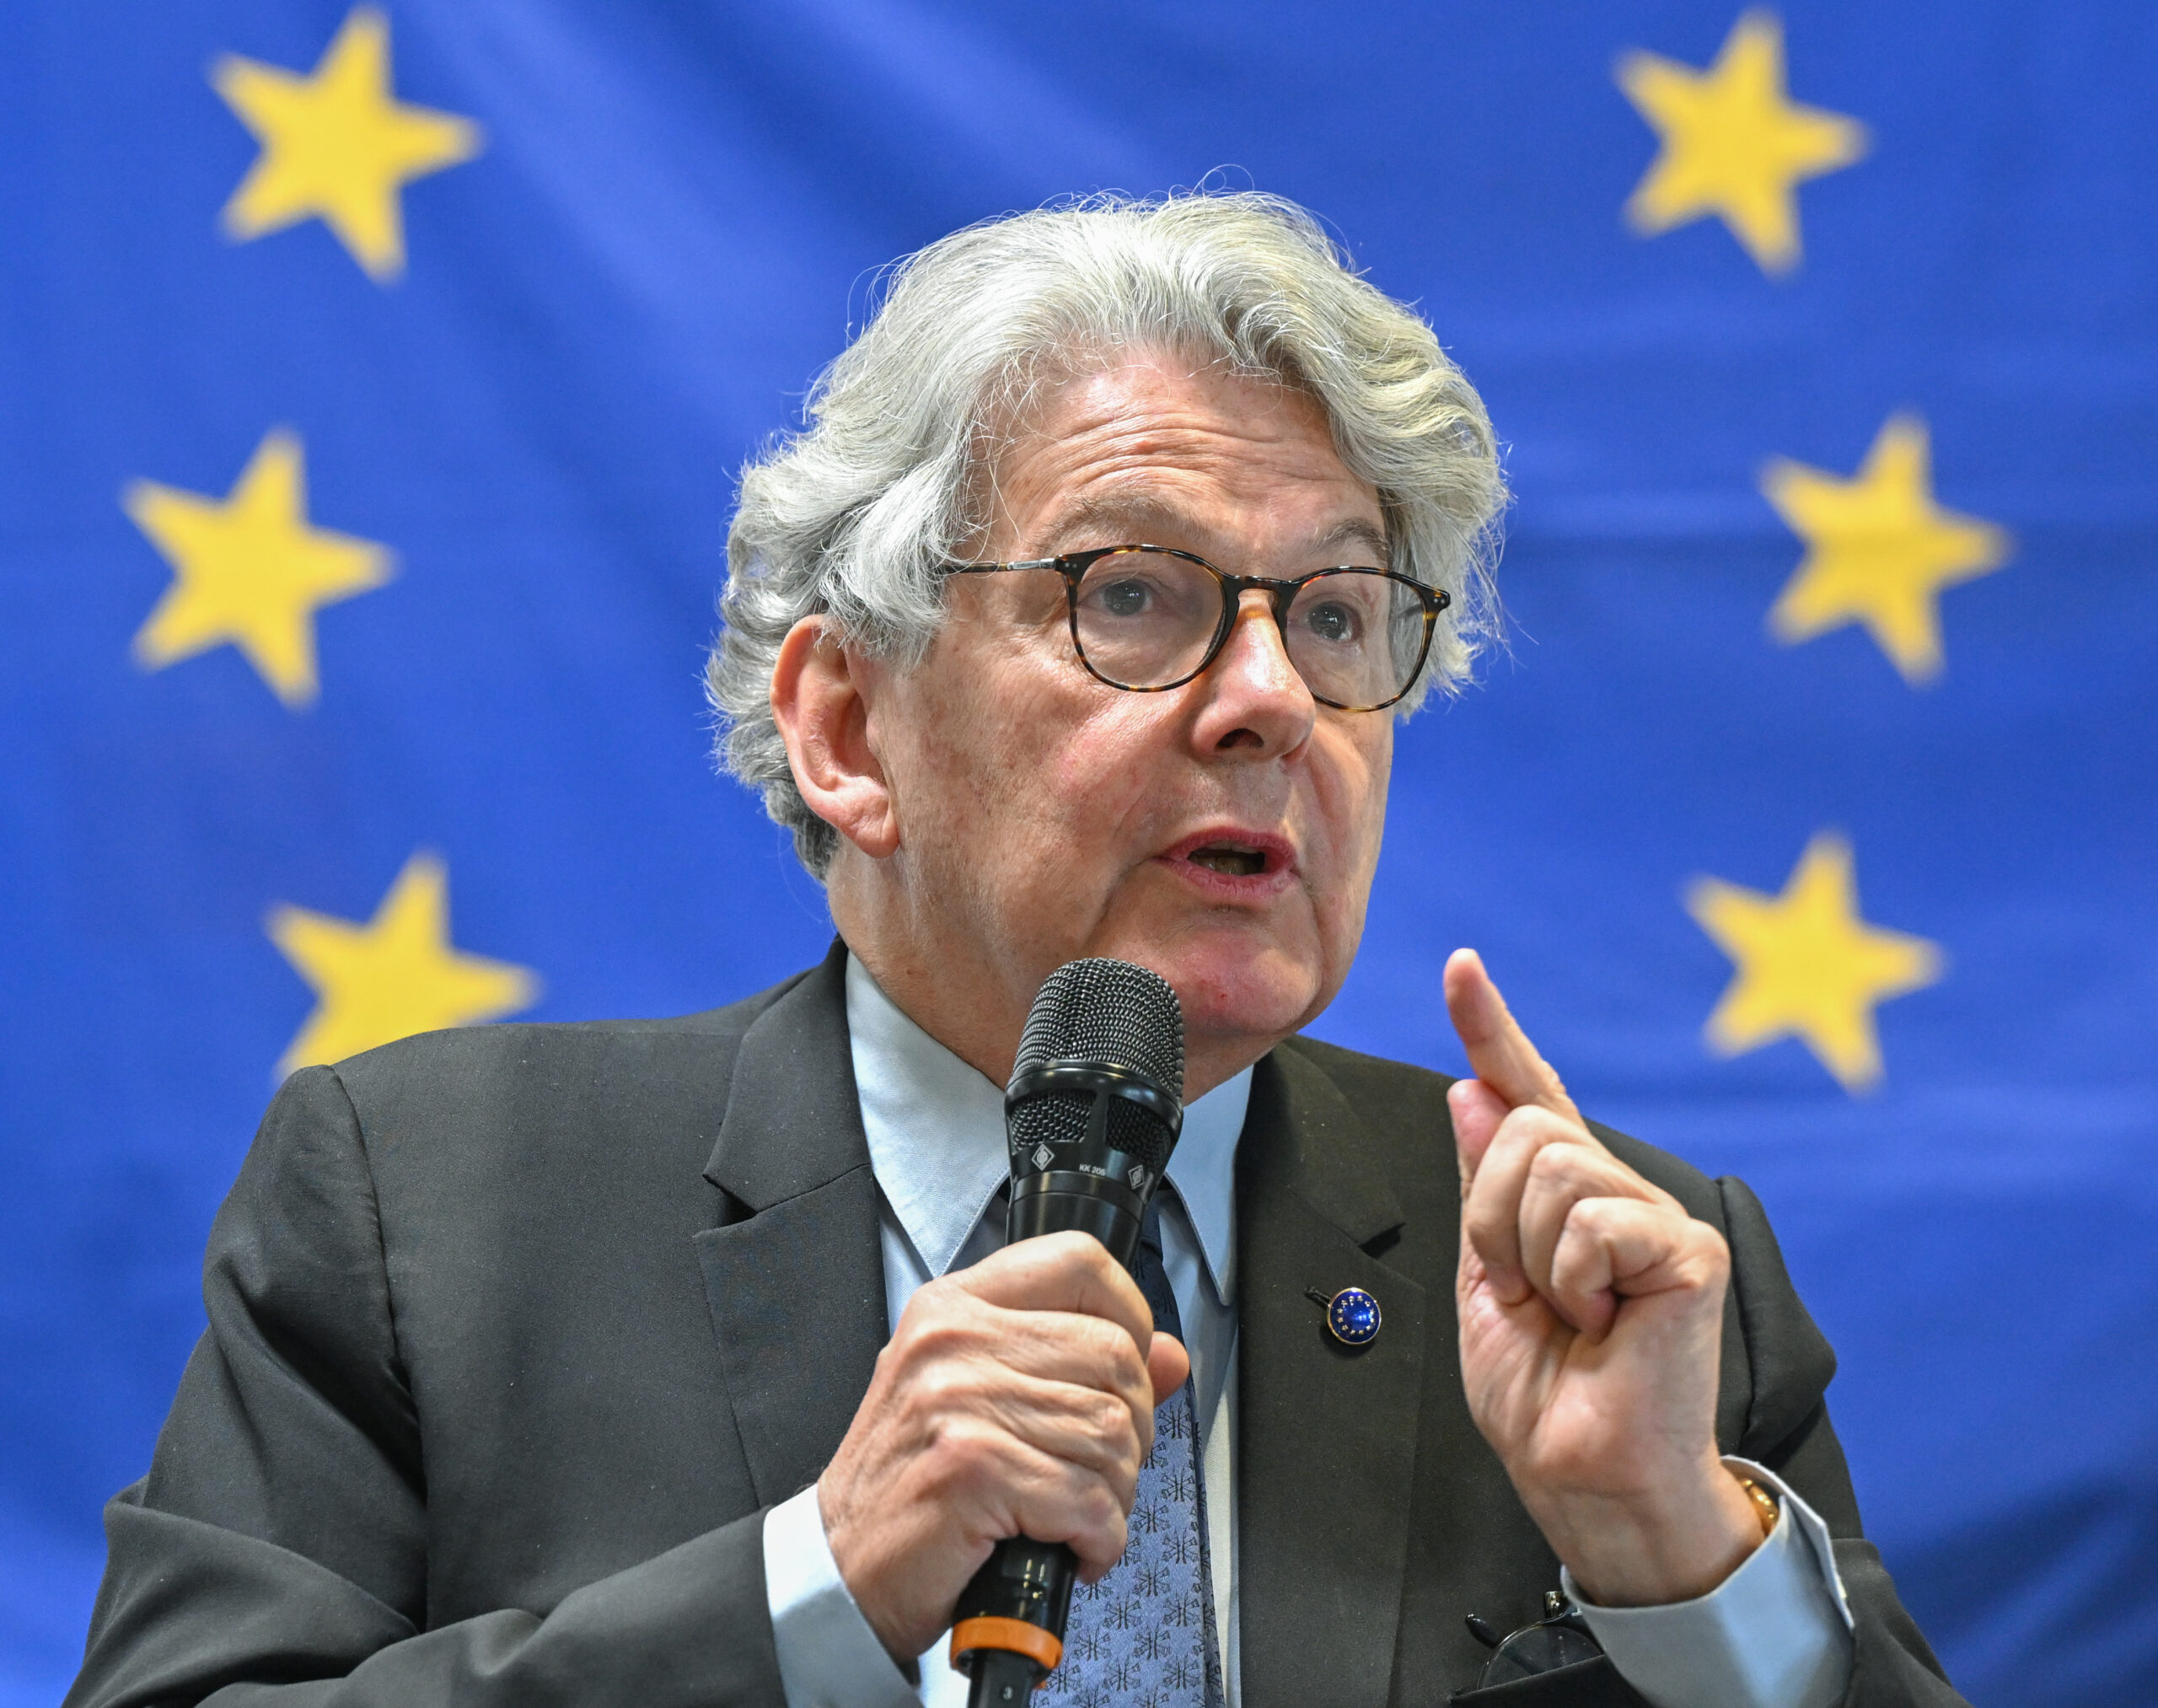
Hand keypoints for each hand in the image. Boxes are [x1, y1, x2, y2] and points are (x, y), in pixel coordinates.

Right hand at [817, 1231, 1191, 1660]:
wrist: (839, 1569)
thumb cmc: (908, 1484)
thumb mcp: (981, 1399)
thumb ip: (1076, 1366)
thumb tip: (1170, 1356)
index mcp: (954, 1307)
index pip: (1079, 1262)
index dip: (1130, 1314)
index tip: (1129, 1369)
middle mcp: (954, 1340)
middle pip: (1114, 1356)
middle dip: (1132, 1429)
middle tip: (1099, 1470)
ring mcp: (960, 1399)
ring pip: (1112, 1433)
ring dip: (1114, 1495)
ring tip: (1073, 1515)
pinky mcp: (972, 1468)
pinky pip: (1090, 1500)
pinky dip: (1099, 1540)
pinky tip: (1070, 1548)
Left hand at [1444, 948, 1762, 1607]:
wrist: (1584, 1474)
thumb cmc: (1542, 1395)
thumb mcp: (1484, 1278)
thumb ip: (1482, 1188)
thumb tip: (1471, 1091)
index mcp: (1564, 1198)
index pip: (1526, 1094)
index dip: (1492, 1029)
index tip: (1462, 966)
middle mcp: (1616, 1192)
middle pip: (1521, 1132)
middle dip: (1491, 1219)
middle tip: (1524, 1294)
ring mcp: (1657, 1214)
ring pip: (1550, 1169)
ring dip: (1527, 1254)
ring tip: (1567, 1312)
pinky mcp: (1687, 1248)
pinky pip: (1590, 1223)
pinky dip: (1573, 1280)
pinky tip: (1603, 1321)